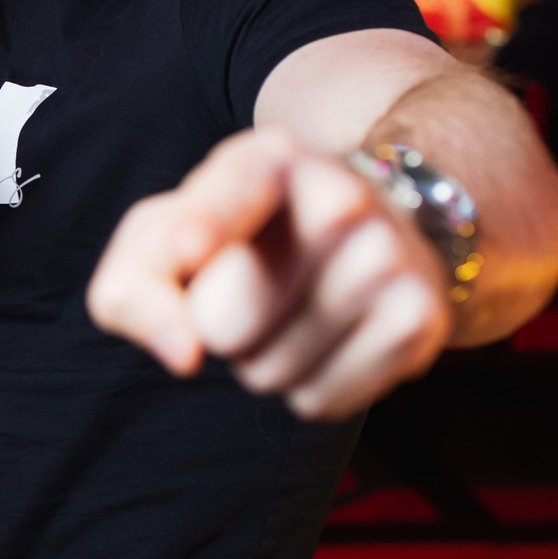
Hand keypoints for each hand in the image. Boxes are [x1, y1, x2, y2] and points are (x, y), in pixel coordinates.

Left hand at [86, 130, 453, 421]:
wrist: (380, 226)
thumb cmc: (246, 235)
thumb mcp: (171, 233)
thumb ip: (136, 286)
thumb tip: (182, 354)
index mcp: (267, 157)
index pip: (231, 194)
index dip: (203, 224)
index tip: (186, 249)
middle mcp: (339, 195)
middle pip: (225, 322)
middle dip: (214, 328)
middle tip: (247, 289)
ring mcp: (387, 256)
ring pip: (270, 371)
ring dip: (261, 359)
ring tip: (293, 306)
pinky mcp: (421, 319)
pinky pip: (318, 400)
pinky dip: (307, 385)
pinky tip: (330, 336)